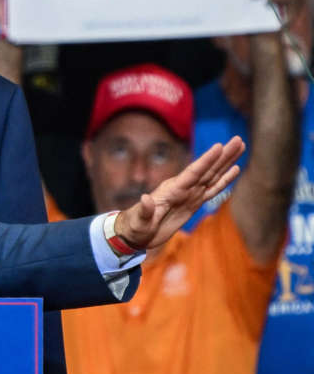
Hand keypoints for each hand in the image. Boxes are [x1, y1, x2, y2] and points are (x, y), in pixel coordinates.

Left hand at [113, 137, 244, 249]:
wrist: (135, 233)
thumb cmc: (134, 227)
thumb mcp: (138, 221)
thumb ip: (144, 211)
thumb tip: (145, 198)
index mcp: (171, 190)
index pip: (192, 173)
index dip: (206, 161)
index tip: (219, 146)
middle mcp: (182, 188)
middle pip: (207, 169)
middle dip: (223, 155)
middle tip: (238, 139)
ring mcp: (189, 194)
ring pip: (212, 175)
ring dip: (227, 162)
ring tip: (240, 146)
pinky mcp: (193, 203)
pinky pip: (212, 189)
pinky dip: (224, 180)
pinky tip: (235, 169)